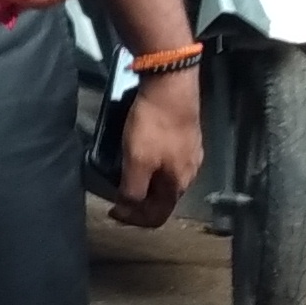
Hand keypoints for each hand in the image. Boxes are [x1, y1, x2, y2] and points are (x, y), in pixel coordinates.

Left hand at [109, 65, 203, 228]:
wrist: (172, 85)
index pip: (157, 217)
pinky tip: (144, 154)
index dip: (133, 219)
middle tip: (118, 194)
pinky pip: (170, 161)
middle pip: (163, 199)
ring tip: (127, 175)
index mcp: (178, 184)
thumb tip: (126, 208)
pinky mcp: (189, 137)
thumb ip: (133, 190)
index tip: (113, 210)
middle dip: (140, 202)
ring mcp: (192, 154)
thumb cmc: (153, 126)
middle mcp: (190, 174)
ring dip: (147, 184)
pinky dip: (155, 166)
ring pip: (168, 180)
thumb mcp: (137, 162)